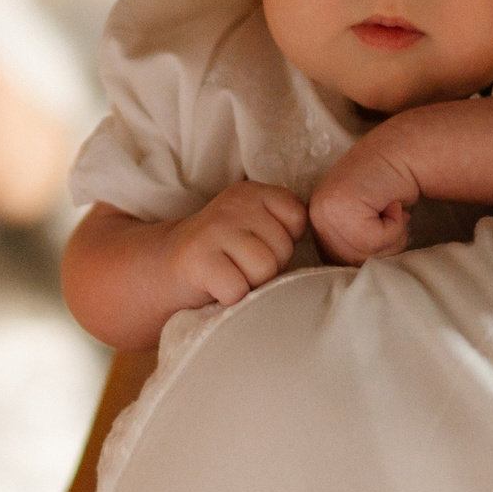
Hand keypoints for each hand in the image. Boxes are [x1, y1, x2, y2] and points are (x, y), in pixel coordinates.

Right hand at [167, 182, 309, 307]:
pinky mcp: (198, 259)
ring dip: (250, 284)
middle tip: (240, 265)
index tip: (259, 246)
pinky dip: (230, 299)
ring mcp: (214, 229)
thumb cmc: (224, 256)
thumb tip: (327, 250)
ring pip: (264, 269)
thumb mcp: (254, 228)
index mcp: (253, 192)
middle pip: (282, 248)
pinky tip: (216, 288)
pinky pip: (238, 290)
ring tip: (230, 275)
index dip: (284, 243)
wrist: (165, 268)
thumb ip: (284, 228)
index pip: (298, 218)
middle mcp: (234, 203)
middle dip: (268, 267)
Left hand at [309, 132, 421, 265]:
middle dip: (382, 245)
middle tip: (386, 213)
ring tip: (387, 207)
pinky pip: (374, 240)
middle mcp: (314, 217)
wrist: (401, 153)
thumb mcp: (365, 225)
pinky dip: (394, 225)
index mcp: (317, 225)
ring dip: (390, 235)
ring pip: (365, 254)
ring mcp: (323, 211)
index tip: (378, 222)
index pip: (342, 264)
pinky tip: (390, 201)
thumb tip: (360, 279)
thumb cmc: (389, 191)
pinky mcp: (339, 207)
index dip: (370, 250)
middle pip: (353, 263)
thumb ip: (355, 247)